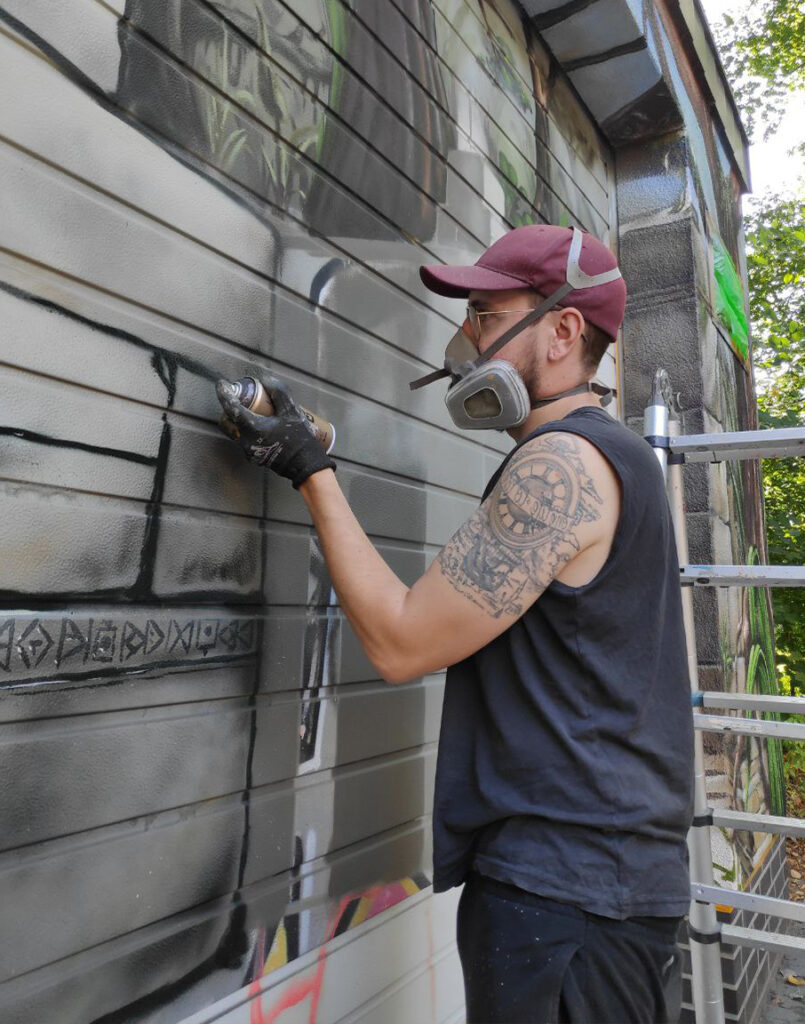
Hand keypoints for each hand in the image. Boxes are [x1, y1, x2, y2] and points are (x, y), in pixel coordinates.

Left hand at [216, 374, 335, 487]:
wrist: (305, 466)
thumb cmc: (299, 440)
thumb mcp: (292, 411)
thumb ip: (278, 393)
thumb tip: (265, 380)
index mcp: (253, 428)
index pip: (231, 408)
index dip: (224, 393)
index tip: (222, 384)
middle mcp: (246, 441)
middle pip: (227, 422)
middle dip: (229, 409)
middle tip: (240, 400)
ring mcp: (248, 451)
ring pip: (234, 431)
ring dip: (238, 420)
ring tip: (253, 412)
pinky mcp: (253, 457)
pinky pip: (243, 440)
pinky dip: (247, 430)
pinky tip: (261, 426)